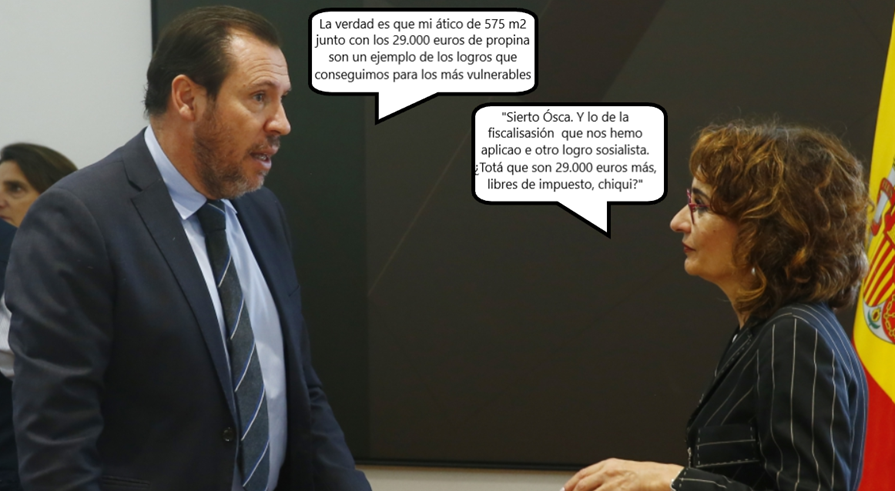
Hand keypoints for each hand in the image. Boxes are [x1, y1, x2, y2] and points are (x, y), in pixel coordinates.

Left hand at [563, 458, 683, 490]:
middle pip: (583, 485)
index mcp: (608, 465)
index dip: (571, 483)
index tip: (566, 489)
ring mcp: (612, 484)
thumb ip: (607, 475)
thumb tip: (593, 484)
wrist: (659, 477)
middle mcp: (608, 473)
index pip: (583, 474)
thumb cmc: (645, 474)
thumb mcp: (622, 469)